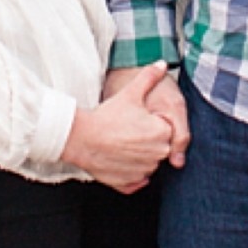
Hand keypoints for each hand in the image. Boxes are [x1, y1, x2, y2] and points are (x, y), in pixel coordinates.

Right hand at [62, 63, 174, 192]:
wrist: (82, 138)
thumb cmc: (107, 116)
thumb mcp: (130, 93)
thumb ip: (149, 77)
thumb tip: (162, 64)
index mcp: (162, 133)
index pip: (166, 128)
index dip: (151, 121)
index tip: (136, 118)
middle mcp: (157, 155)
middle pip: (158, 146)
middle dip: (147, 138)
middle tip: (127, 129)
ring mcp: (144, 171)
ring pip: (147, 162)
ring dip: (139, 154)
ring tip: (121, 141)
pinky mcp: (130, 183)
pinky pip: (136, 178)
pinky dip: (130, 171)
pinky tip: (119, 158)